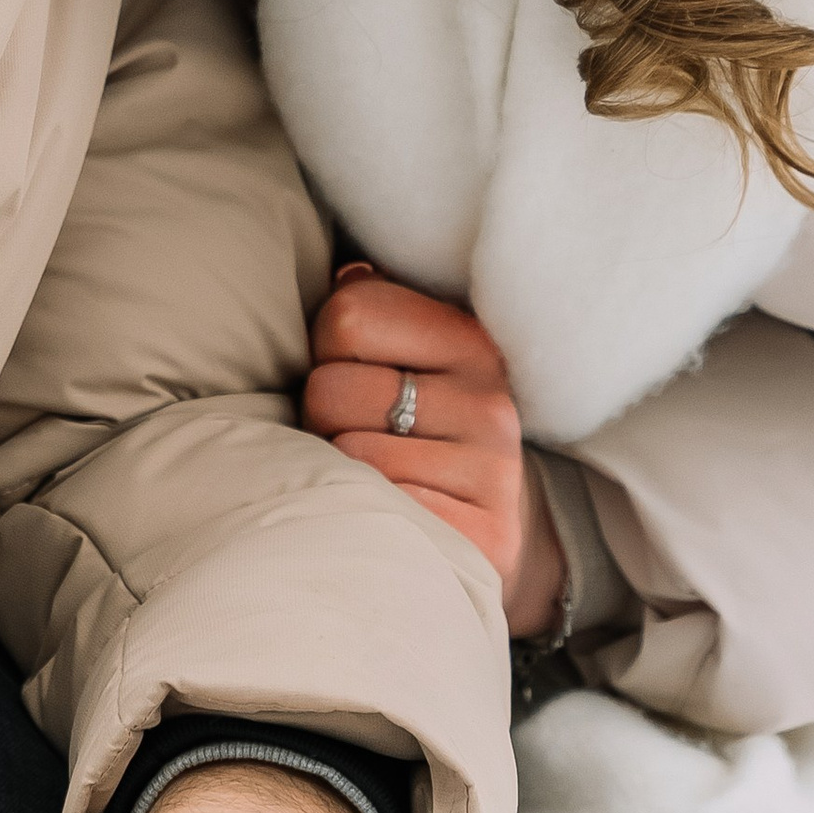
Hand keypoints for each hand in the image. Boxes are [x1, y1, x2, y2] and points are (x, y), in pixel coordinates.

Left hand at [305, 268, 563, 637]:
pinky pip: (378, 513)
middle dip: (322, 416)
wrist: (485, 532)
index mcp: (468, 341)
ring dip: (339, 472)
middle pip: (331, 389)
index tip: (353, 374)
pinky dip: (368, 518)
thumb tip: (348, 273)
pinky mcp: (484, 539)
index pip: (347, 315)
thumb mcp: (407, 359)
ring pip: (347, 457)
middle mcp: (489, 403)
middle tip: (356, 435)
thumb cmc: (418, 432)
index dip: (325, 349)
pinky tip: (391, 518)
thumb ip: (371, 310)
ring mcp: (491, 472)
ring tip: (371, 478)